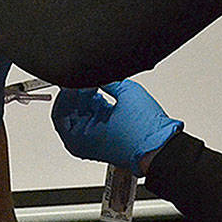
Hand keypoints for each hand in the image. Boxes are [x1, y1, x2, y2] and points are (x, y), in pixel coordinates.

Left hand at [51, 80, 181, 174]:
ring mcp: (94, 140)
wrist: (162, 149)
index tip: (73, 78)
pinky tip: (103, 91)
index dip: (66, 92)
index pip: (59, 110)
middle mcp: (83, 142)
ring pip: (81, 112)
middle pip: (69, 110)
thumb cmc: (144, 134)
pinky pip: (92, 116)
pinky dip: (95, 103)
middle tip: (86, 77)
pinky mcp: (104, 136)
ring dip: (87, 96)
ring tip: (98, 83)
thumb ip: (107, 79)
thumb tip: (97, 71)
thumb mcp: (126, 92)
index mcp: (78, 139)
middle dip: (77, 92)